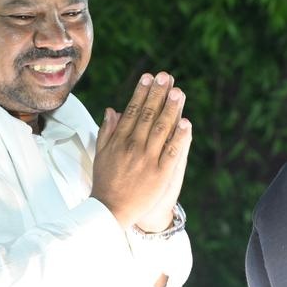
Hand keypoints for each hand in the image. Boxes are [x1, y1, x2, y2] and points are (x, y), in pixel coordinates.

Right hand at [91, 71, 191, 228]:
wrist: (111, 210)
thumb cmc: (105, 182)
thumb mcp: (100, 154)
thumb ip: (107, 131)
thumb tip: (112, 110)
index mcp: (119, 141)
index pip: (132, 111)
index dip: (141, 93)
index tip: (148, 78)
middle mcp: (133, 147)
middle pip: (148, 115)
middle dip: (158, 94)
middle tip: (166, 76)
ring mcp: (147, 159)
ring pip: (161, 129)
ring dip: (171, 109)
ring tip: (178, 92)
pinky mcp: (160, 173)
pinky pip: (172, 152)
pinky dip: (179, 137)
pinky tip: (186, 122)